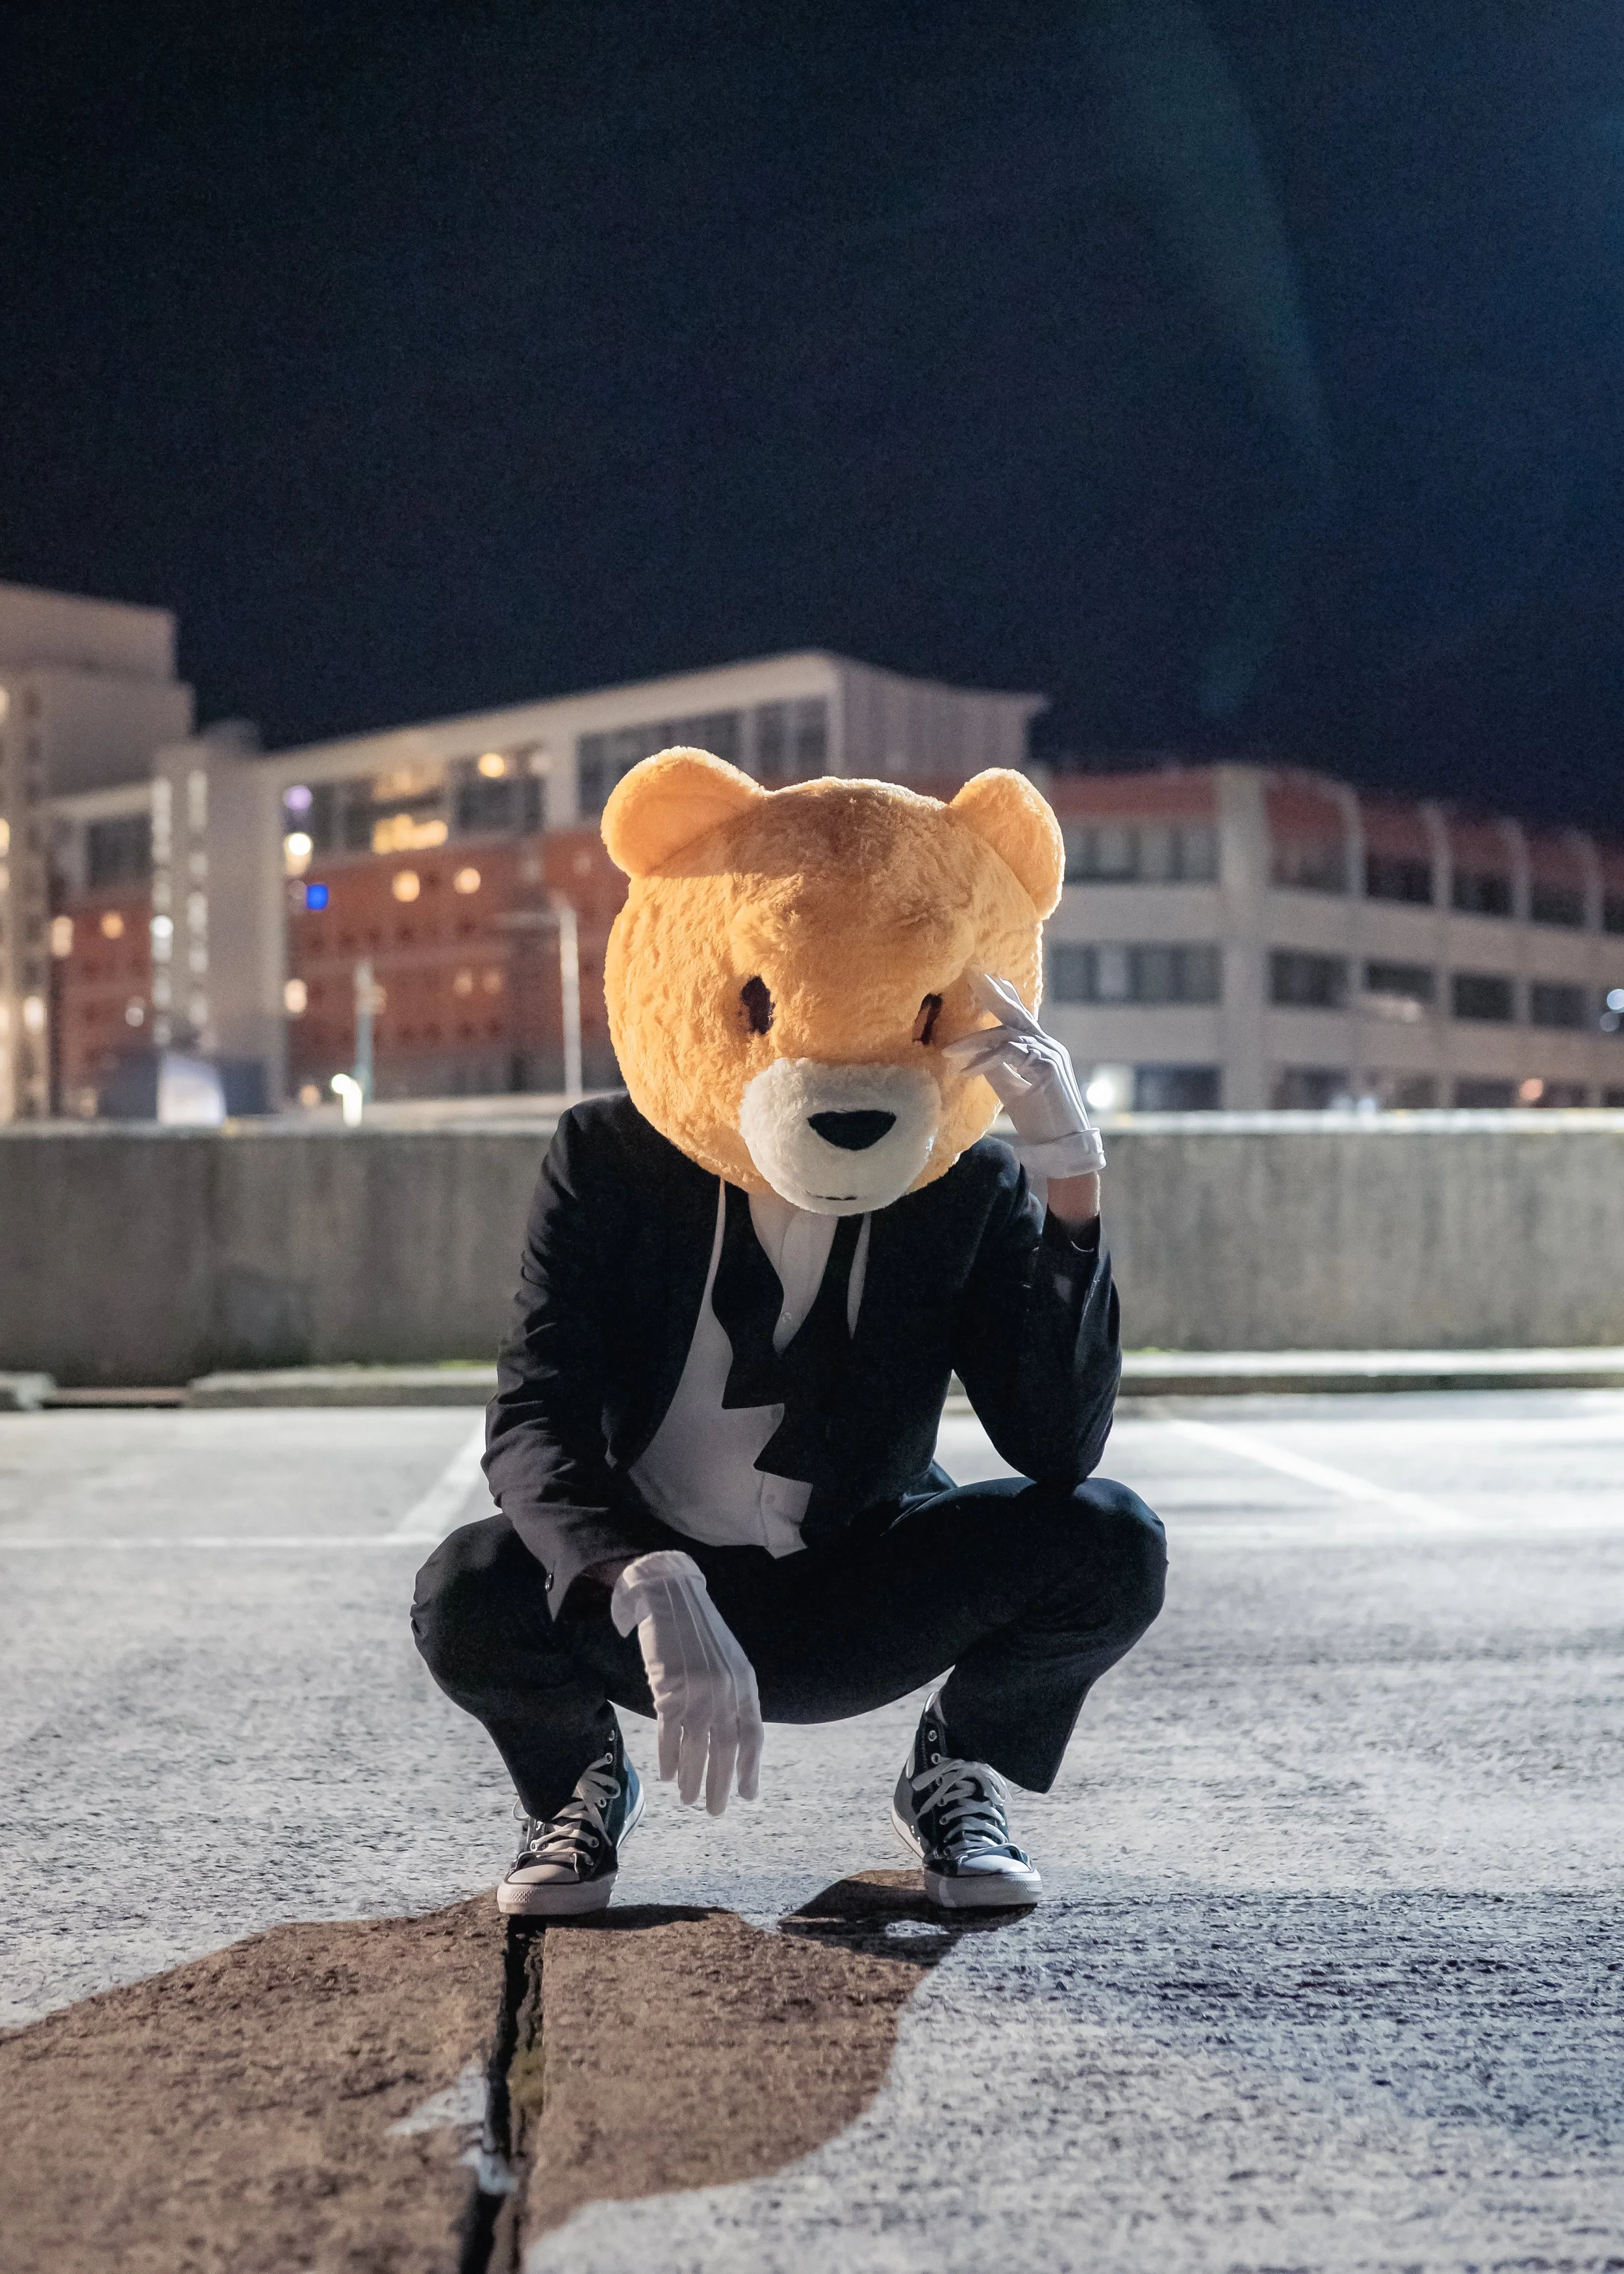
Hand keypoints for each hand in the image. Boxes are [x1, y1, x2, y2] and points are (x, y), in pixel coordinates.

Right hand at [610, 1550, 762, 1814]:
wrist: (671, 1599)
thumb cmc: (700, 1633)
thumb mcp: (729, 1662)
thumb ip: (734, 1696)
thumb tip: (734, 1740)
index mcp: (745, 1684)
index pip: (752, 1735)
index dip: (750, 1768)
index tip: (747, 1795)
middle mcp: (725, 1691)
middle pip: (726, 1749)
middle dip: (720, 1784)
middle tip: (715, 1810)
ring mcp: (697, 1692)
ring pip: (697, 1748)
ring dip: (693, 1778)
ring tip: (689, 1800)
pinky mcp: (668, 1690)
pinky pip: (670, 1734)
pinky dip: (669, 1758)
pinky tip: (668, 1775)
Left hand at [941, 970, 1106, 1179]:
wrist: (1063, 1144)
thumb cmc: (1039, 1118)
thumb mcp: (1012, 1087)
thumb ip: (997, 1067)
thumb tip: (973, 1053)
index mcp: (1040, 1047)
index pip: (1020, 1015)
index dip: (1003, 996)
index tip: (986, 979)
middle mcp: (1047, 1045)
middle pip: (1016, 1012)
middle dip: (993, 993)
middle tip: (973, 974)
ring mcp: (1049, 1054)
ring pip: (1007, 1035)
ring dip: (974, 1042)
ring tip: (948, 1052)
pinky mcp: (1046, 1067)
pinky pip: (1010, 1054)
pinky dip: (986, 1060)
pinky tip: (968, 1071)